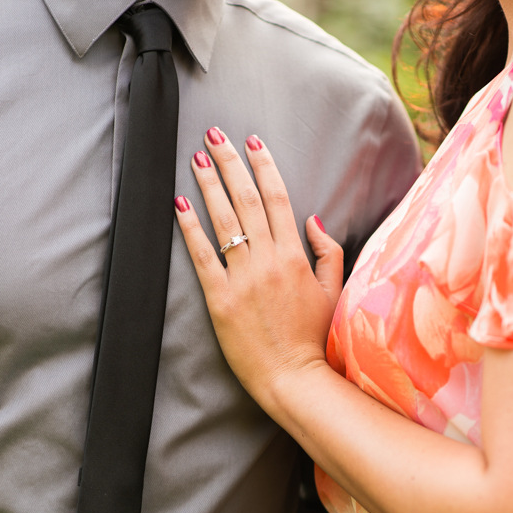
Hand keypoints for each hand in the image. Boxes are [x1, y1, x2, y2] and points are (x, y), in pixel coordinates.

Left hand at [174, 129, 343, 412]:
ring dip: (208, 185)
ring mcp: (242, 279)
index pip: (277, 198)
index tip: (252, 142)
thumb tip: (314, 219)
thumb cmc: (314, 339)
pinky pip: (202, 255)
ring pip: (223, 221)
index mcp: (295, 256)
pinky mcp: (220, 299)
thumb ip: (327, 252)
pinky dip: (190, 227)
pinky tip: (179, 204)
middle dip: (229, 162)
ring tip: (196, 158)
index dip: (263, 166)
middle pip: (246, 200)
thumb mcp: (333, 292)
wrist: (293, 377)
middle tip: (214, 135)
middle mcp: (268, 261)